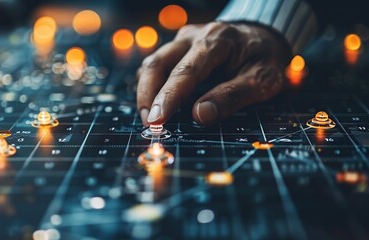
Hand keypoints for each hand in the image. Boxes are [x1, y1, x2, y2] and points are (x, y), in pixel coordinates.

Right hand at [137, 21, 291, 125]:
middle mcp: (194, 36)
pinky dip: (151, 85)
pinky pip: (157, 65)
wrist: (261, 37)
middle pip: (159, 63)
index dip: (169, 96)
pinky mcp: (178, 48)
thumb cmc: (262, 60)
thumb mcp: (262, 80)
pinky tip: (154, 103)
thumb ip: (233, 96)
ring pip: (153, 63)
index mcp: (217, 40)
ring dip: (146, 91)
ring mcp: (183, 40)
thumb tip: (200, 115)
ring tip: (149, 117)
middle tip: (150, 124)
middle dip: (149, 96)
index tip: (158, 120)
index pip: (187, 70)